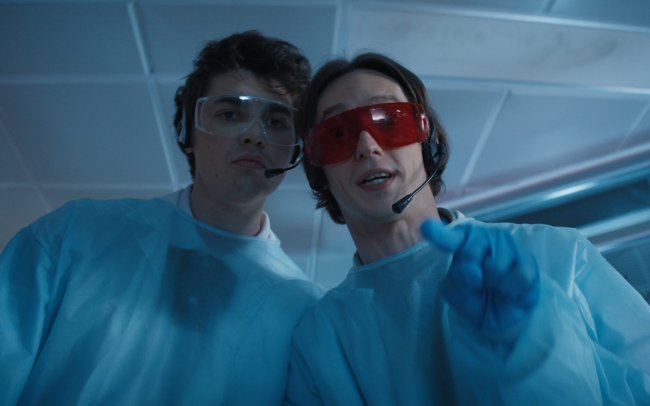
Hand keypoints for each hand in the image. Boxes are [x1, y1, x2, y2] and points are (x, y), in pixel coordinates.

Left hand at [421, 219, 539, 331]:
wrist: (503, 313)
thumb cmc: (476, 296)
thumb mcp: (457, 292)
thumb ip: (456, 281)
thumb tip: (472, 273)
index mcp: (461, 241)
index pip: (449, 237)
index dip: (438, 233)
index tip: (426, 228)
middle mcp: (483, 237)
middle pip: (470, 253)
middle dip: (470, 274)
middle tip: (476, 282)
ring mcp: (506, 244)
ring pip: (494, 266)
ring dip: (492, 283)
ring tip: (494, 285)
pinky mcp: (526, 258)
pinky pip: (516, 275)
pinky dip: (510, 288)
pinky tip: (509, 288)